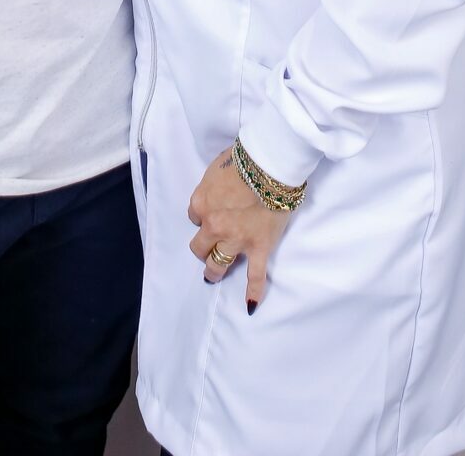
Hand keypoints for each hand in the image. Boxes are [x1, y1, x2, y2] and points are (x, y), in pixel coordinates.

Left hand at [187, 145, 289, 312]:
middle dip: (203, 247)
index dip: (204, 216)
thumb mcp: (216, 168)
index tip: (213, 212)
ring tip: (213, 276)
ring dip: (214, 271)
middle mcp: (213, 225)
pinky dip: (254, 292)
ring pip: (218, 265)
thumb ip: (212, 185)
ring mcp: (235, 240)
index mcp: (201, 203)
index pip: (194, 217)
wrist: (269, 164)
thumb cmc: (243, 158)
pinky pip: (255, 276)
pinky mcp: (258, 247)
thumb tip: (218, 190)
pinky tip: (250, 305)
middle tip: (208, 248)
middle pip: (200, 246)